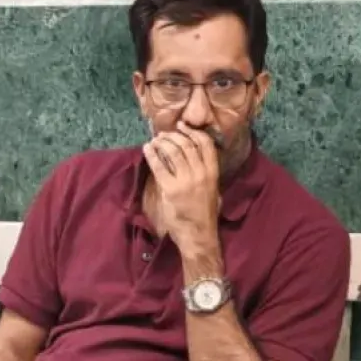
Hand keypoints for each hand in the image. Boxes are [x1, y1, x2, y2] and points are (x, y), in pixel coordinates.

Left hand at [143, 124, 219, 250]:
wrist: (198, 234)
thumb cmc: (205, 214)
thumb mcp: (213, 191)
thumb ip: (206, 174)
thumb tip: (195, 157)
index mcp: (213, 173)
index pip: (206, 144)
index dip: (193, 132)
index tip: (182, 126)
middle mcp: (200, 174)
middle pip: (186, 145)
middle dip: (174, 135)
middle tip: (164, 134)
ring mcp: (185, 181)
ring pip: (173, 152)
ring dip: (162, 142)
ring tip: (155, 140)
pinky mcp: (170, 189)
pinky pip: (159, 166)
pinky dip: (152, 154)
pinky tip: (147, 149)